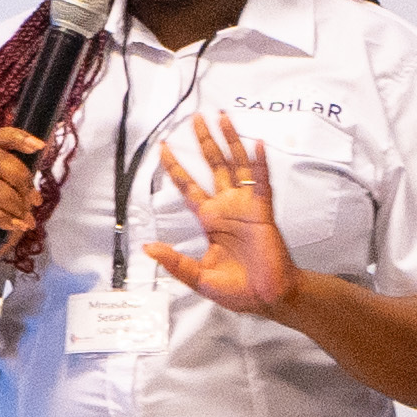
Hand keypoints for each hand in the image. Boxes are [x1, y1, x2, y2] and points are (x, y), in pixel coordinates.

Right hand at [0, 120, 56, 274]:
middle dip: (22, 179)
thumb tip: (37, 183)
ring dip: (14, 203)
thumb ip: (21, 185)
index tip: (39, 146)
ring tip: (24, 219)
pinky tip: (14, 226)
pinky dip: (3, 218)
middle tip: (34, 201)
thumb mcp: (12, 199)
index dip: (16, 137)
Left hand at [141, 107, 303, 319]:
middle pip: (214, 166)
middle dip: (205, 142)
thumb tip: (149, 248)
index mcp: (210, 220)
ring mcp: (246, 206)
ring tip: (223, 118)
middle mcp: (227, 207)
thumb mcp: (197, 277)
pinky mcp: (263, 212)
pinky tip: (257, 145)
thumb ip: (174, 262)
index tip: (164, 147)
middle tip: (197, 118)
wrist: (267, 298)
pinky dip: (259, 164)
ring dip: (230, 141)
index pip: (188, 186)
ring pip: (237, 165)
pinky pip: (261, 183)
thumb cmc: (237, 289)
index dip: (176, 167)